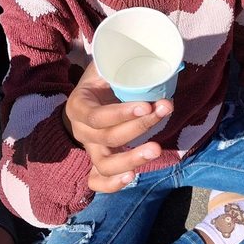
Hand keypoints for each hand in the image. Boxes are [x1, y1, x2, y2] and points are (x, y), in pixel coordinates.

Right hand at [64, 63, 172, 192]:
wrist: (91, 95)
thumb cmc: (103, 78)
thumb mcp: (106, 65)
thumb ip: (120, 63)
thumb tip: (155, 59)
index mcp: (78, 106)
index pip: (97, 116)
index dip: (121, 114)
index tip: (147, 105)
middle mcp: (81, 131)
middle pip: (107, 138)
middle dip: (139, 127)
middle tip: (164, 111)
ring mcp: (89, 149)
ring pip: (104, 164)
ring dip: (132, 159)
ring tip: (156, 149)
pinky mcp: (98, 162)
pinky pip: (97, 181)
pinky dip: (112, 184)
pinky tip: (133, 177)